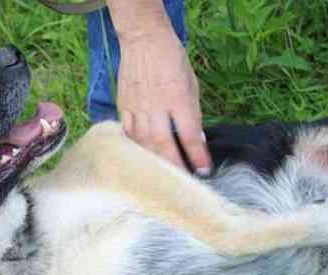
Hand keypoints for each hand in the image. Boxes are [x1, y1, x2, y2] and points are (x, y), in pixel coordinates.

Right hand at [117, 32, 211, 175]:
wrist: (144, 41)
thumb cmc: (173, 60)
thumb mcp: (191, 84)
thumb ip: (192, 112)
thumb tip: (195, 138)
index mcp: (178, 98)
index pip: (190, 134)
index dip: (197, 155)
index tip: (203, 170)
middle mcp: (157, 106)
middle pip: (163, 144)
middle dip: (174, 165)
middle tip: (181, 180)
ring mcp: (137, 107)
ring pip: (143, 142)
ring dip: (153, 161)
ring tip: (161, 174)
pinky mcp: (124, 106)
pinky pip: (128, 133)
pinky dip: (135, 147)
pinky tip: (140, 157)